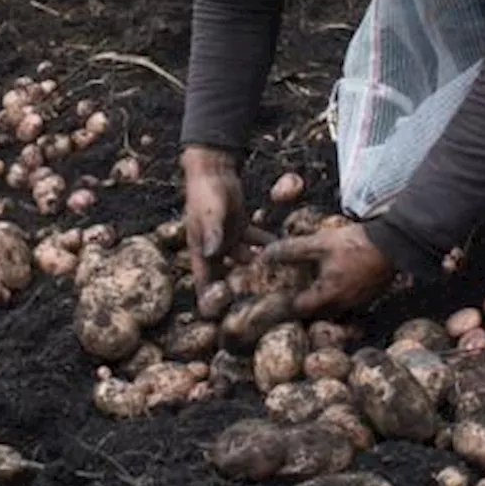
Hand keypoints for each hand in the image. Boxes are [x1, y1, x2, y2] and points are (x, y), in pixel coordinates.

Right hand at [181, 146, 272, 291]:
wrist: (212, 170)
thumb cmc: (205, 192)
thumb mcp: (209, 213)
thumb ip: (212, 232)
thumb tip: (212, 254)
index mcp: (201, 250)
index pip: (205, 282)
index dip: (213, 300)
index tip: (227, 315)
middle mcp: (214, 250)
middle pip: (226, 277)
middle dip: (241, 290)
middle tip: (262, 303)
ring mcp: (228, 240)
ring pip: (245, 261)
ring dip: (259, 269)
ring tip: (279, 279)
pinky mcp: (241, 229)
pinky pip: (256, 242)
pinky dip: (267, 246)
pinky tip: (284, 251)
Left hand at [263, 223, 395, 317]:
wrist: (393, 243)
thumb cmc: (354, 244)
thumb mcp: (319, 244)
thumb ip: (291, 250)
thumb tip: (264, 255)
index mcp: (328, 297)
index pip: (298, 309)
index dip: (283, 303)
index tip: (275, 293)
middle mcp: (342, 306)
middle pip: (315, 313)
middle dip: (302, 304)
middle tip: (289, 290)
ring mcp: (357, 303)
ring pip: (332, 308)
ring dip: (320, 300)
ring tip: (310, 284)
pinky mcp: (368, 296)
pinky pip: (346, 302)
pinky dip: (336, 295)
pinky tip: (333, 279)